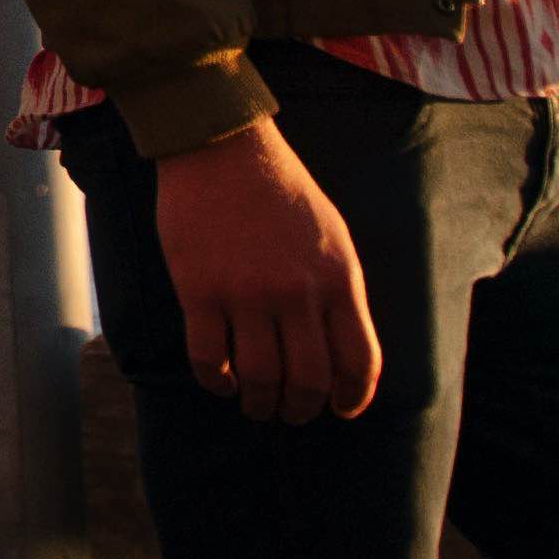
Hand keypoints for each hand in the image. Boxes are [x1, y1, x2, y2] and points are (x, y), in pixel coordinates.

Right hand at [152, 117, 381, 423]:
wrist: (221, 145)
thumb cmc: (279, 189)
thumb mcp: (331, 235)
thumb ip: (336, 289)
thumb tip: (337, 346)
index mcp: (337, 278)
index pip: (359, 361)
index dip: (352, 398)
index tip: (340, 410)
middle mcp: (297, 292)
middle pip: (309, 380)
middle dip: (301, 409)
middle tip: (289, 412)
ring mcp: (247, 293)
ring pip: (261, 377)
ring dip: (259, 404)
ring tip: (254, 405)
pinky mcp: (200, 289)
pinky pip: (209, 357)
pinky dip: (217, 380)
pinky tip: (221, 379)